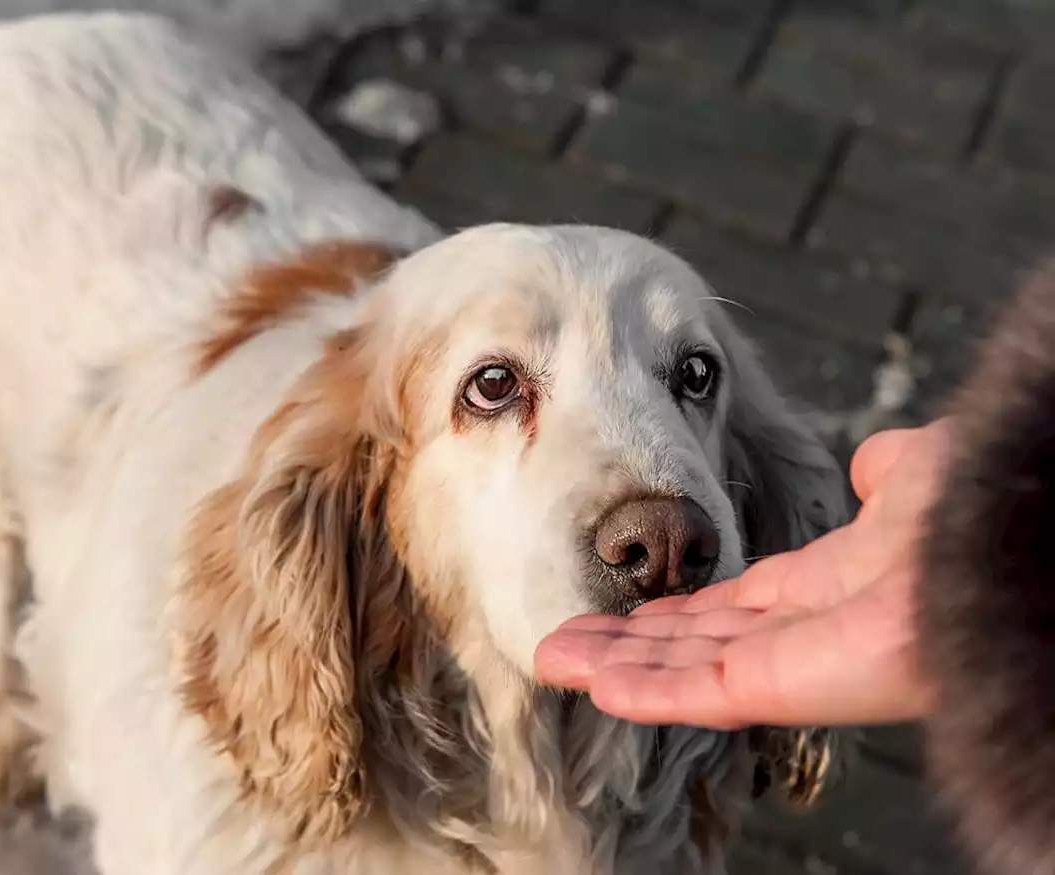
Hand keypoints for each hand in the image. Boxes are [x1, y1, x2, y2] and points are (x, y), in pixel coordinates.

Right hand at [535, 421, 950, 728]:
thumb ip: (887, 473)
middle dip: (626, 642)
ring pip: (685, 672)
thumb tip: (869, 461)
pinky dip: (645, 690)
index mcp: (832, 588)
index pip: (734, 608)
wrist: (1010, 543)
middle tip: (562, 640)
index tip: (629, 604)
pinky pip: (703, 693)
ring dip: (616, 666)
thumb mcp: (922, 476)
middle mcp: (805, 634)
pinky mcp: (787, 685)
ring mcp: (793, 665)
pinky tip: (591, 681)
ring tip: (552, 658)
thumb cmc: (984, 507)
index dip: (677, 609)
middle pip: (694, 645)